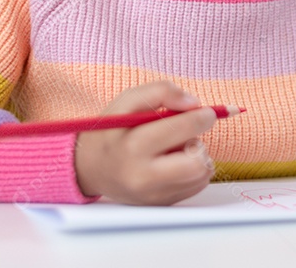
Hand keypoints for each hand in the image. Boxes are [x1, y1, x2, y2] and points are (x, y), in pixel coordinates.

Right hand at [74, 80, 216, 204]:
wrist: (89, 168)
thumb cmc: (111, 131)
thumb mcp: (127, 101)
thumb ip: (161, 92)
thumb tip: (194, 103)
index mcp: (133, 146)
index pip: (182, 130)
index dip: (202, 117)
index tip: (207, 112)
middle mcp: (143, 177)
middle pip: (197, 162)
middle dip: (200, 141)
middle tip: (190, 133)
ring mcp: (153, 195)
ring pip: (201, 174)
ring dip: (198, 156)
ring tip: (176, 149)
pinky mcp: (161, 204)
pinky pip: (196, 186)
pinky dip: (194, 171)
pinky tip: (175, 162)